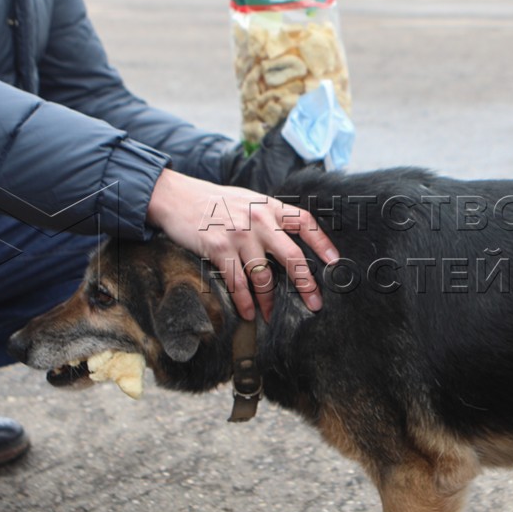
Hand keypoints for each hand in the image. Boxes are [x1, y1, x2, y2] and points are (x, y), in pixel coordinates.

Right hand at [145, 169, 339, 320]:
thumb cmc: (214, 202)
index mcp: (269, 206)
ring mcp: (239, 235)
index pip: (304, 222)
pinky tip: (249, 313)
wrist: (177, 197)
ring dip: (268, 301)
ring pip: (264, 276)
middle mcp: (258, 220)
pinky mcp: (219, 250)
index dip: (323, 243)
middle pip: (292, 256)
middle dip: (306, 284)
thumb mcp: (248, 200)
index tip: (335, 262)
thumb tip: (289, 240)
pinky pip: (237, 283)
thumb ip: (268, 217)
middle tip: (315, 304)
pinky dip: (244, 302)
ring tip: (270, 315)